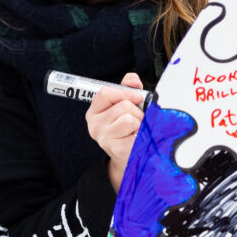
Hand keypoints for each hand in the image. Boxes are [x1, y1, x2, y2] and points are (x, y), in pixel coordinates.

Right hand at [87, 72, 146, 192]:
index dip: (125, 92)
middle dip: (137, 111)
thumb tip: (133, 81)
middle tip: (137, 120)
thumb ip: (128, 88)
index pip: (105, 93)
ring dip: (139, 123)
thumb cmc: (127, 127)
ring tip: (136, 129)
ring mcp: (104, 138)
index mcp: (94, 111)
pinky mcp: (116, 150)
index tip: (137, 97)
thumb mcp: (125, 104)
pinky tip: (136, 139)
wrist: (127, 156)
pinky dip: (141, 135)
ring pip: (130, 119)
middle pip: (123, 106)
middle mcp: (95, 125)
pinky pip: (136, 134)